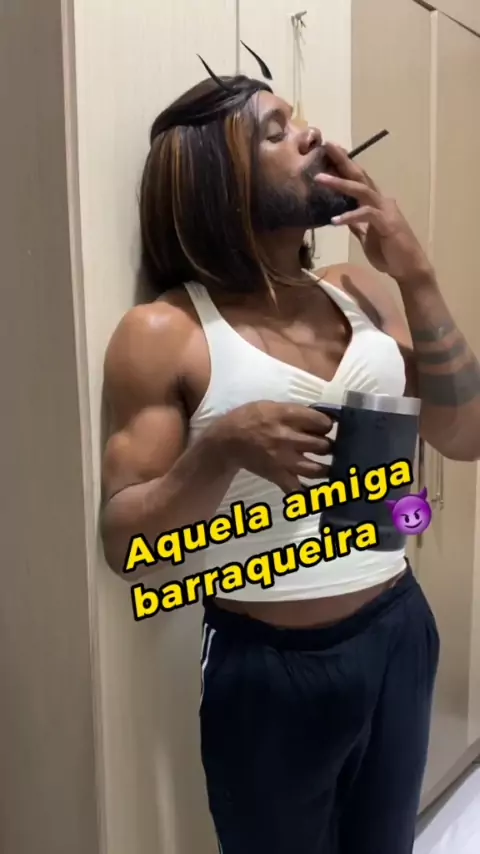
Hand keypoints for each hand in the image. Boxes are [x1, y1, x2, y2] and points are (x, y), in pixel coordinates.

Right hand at [213, 401, 333, 493]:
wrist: (226, 441)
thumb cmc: (249, 419)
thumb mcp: (272, 405)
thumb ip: (296, 412)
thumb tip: (320, 419)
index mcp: (286, 416)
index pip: (322, 422)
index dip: (327, 425)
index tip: (325, 427)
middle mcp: (287, 438)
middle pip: (322, 445)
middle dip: (327, 446)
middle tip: (325, 446)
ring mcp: (283, 460)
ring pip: (316, 469)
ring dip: (324, 469)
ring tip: (327, 467)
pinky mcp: (277, 476)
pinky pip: (296, 490)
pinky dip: (306, 493)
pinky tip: (314, 493)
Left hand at [316, 142, 433, 283]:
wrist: (408, 268)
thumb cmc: (389, 253)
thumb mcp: (367, 237)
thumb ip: (357, 225)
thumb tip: (343, 218)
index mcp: (375, 203)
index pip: (357, 180)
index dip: (343, 166)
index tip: (328, 152)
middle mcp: (381, 200)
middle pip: (359, 176)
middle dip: (342, 161)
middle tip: (326, 146)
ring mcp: (385, 210)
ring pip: (361, 190)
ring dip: (340, 184)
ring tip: (320, 179)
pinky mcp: (387, 223)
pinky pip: (366, 215)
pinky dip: (350, 216)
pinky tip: (335, 220)